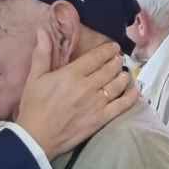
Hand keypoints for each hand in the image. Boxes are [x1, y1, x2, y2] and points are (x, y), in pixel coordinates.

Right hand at [16, 35, 136, 157]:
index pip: (97, 57)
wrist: (36, 137)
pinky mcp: (100, 119)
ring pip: (118, 84)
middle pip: (110, 68)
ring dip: (123, 76)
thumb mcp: (34, 77)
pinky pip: (122, 105)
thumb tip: (42, 31)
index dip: (107, 50)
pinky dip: (130, 97)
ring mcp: (97, 103)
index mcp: (72, 74)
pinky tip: (134, 91)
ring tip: (124, 73)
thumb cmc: (34, 107)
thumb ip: (42, 53)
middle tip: (118, 59)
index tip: (113, 47)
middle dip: (116, 61)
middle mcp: (88, 86)